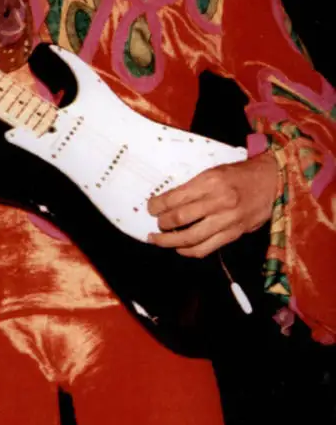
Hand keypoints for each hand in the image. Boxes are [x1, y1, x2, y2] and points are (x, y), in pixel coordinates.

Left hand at [147, 151, 278, 256]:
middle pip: (180, 218)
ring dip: (170, 241)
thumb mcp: (214, 172)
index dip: (157, 206)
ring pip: (191, 237)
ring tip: (158, 240)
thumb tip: (168, 203)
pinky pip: (206, 248)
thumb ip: (193, 188)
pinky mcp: (234, 233)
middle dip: (162, 224)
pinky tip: (180, 248)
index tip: (151, 208)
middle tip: (155, 225)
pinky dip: (189, 251)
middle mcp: (219, 201)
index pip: (175, 198)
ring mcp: (227, 219)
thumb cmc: (240, 175)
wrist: (272, 181)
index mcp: (210, 181)